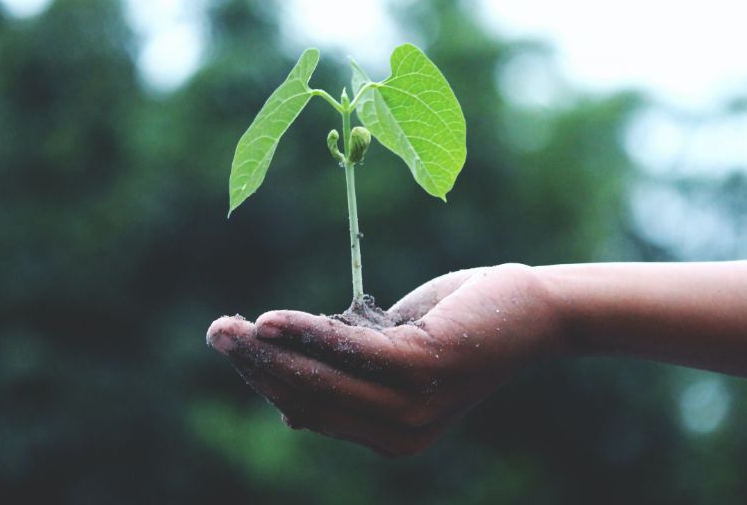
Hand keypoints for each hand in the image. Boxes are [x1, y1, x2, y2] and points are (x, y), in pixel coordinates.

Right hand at [206, 263, 561, 456]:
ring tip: (229, 328)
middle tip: (216, 333)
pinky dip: (307, 333)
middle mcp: (399, 434)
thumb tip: (288, 407)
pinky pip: (350, 351)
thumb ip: (348, 376)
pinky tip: (271, 320)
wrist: (529, 310)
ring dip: (269, 351)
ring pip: (322, 379)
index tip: (236, 348)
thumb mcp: (393, 354)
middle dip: (256, 367)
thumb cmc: (457, 325)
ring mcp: (413, 406)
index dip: (267, 381)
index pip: (312, 411)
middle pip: (308, 399)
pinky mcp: (423, 369)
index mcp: (389, 435)